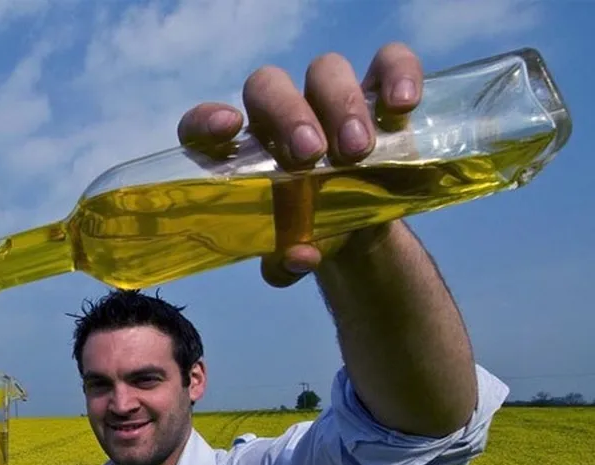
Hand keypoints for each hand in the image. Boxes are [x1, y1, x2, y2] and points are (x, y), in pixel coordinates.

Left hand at [176, 42, 424, 286]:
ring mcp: (328, 98)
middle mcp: (279, 114)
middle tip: (312, 156)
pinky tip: (402, 106)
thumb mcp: (293, 256)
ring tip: (359, 152)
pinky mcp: (378, 92)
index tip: (229, 129)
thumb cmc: (308, 232)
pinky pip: (388, 61)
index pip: (204, 123)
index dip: (207, 120)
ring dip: (341, 105)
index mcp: (240, 151)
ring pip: (325, 71)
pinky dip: (398, 73)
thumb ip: (285, 262)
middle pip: (268, 86)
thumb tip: (300, 257)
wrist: (358, 229)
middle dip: (289, 115)